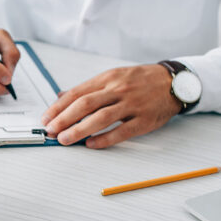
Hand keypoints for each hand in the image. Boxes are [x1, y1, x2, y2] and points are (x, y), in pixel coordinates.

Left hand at [41, 65, 181, 148]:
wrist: (174, 82)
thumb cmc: (140, 80)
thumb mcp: (113, 76)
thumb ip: (87, 88)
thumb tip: (61, 97)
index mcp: (107, 79)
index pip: (76, 93)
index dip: (58, 107)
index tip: (46, 118)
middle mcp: (118, 90)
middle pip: (85, 104)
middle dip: (64, 118)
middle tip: (50, 130)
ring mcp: (132, 105)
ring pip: (101, 117)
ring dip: (79, 130)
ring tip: (65, 139)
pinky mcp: (145, 120)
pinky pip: (122, 131)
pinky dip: (105, 139)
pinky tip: (91, 144)